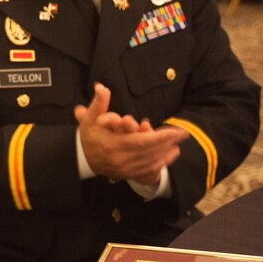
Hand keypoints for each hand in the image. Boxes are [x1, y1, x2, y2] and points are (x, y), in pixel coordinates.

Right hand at [74, 83, 188, 184]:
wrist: (80, 159)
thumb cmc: (88, 136)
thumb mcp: (90, 118)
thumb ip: (98, 103)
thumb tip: (101, 87)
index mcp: (112, 144)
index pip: (142, 141)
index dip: (160, 137)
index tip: (175, 131)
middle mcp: (120, 159)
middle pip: (150, 152)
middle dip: (167, 143)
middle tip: (182, 134)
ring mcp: (124, 169)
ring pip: (150, 162)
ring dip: (166, 154)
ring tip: (177, 145)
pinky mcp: (126, 174)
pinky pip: (147, 170)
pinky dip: (160, 163)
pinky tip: (169, 156)